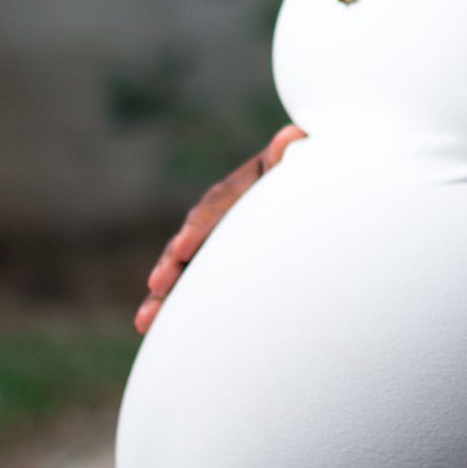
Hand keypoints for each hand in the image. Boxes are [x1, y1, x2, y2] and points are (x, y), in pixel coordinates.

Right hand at [135, 123, 306, 333]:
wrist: (322, 182)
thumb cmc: (322, 173)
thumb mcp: (314, 162)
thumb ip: (296, 156)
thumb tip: (293, 138)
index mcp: (250, 182)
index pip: (220, 204)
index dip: (201, 226)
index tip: (184, 248)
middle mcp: (228, 209)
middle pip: (195, 237)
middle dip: (174, 264)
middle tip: (157, 285)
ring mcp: (225, 237)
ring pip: (190, 266)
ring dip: (167, 294)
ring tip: (145, 322)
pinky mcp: (227, 261)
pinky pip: (201, 283)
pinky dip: (180, 304)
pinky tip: (155, 329)